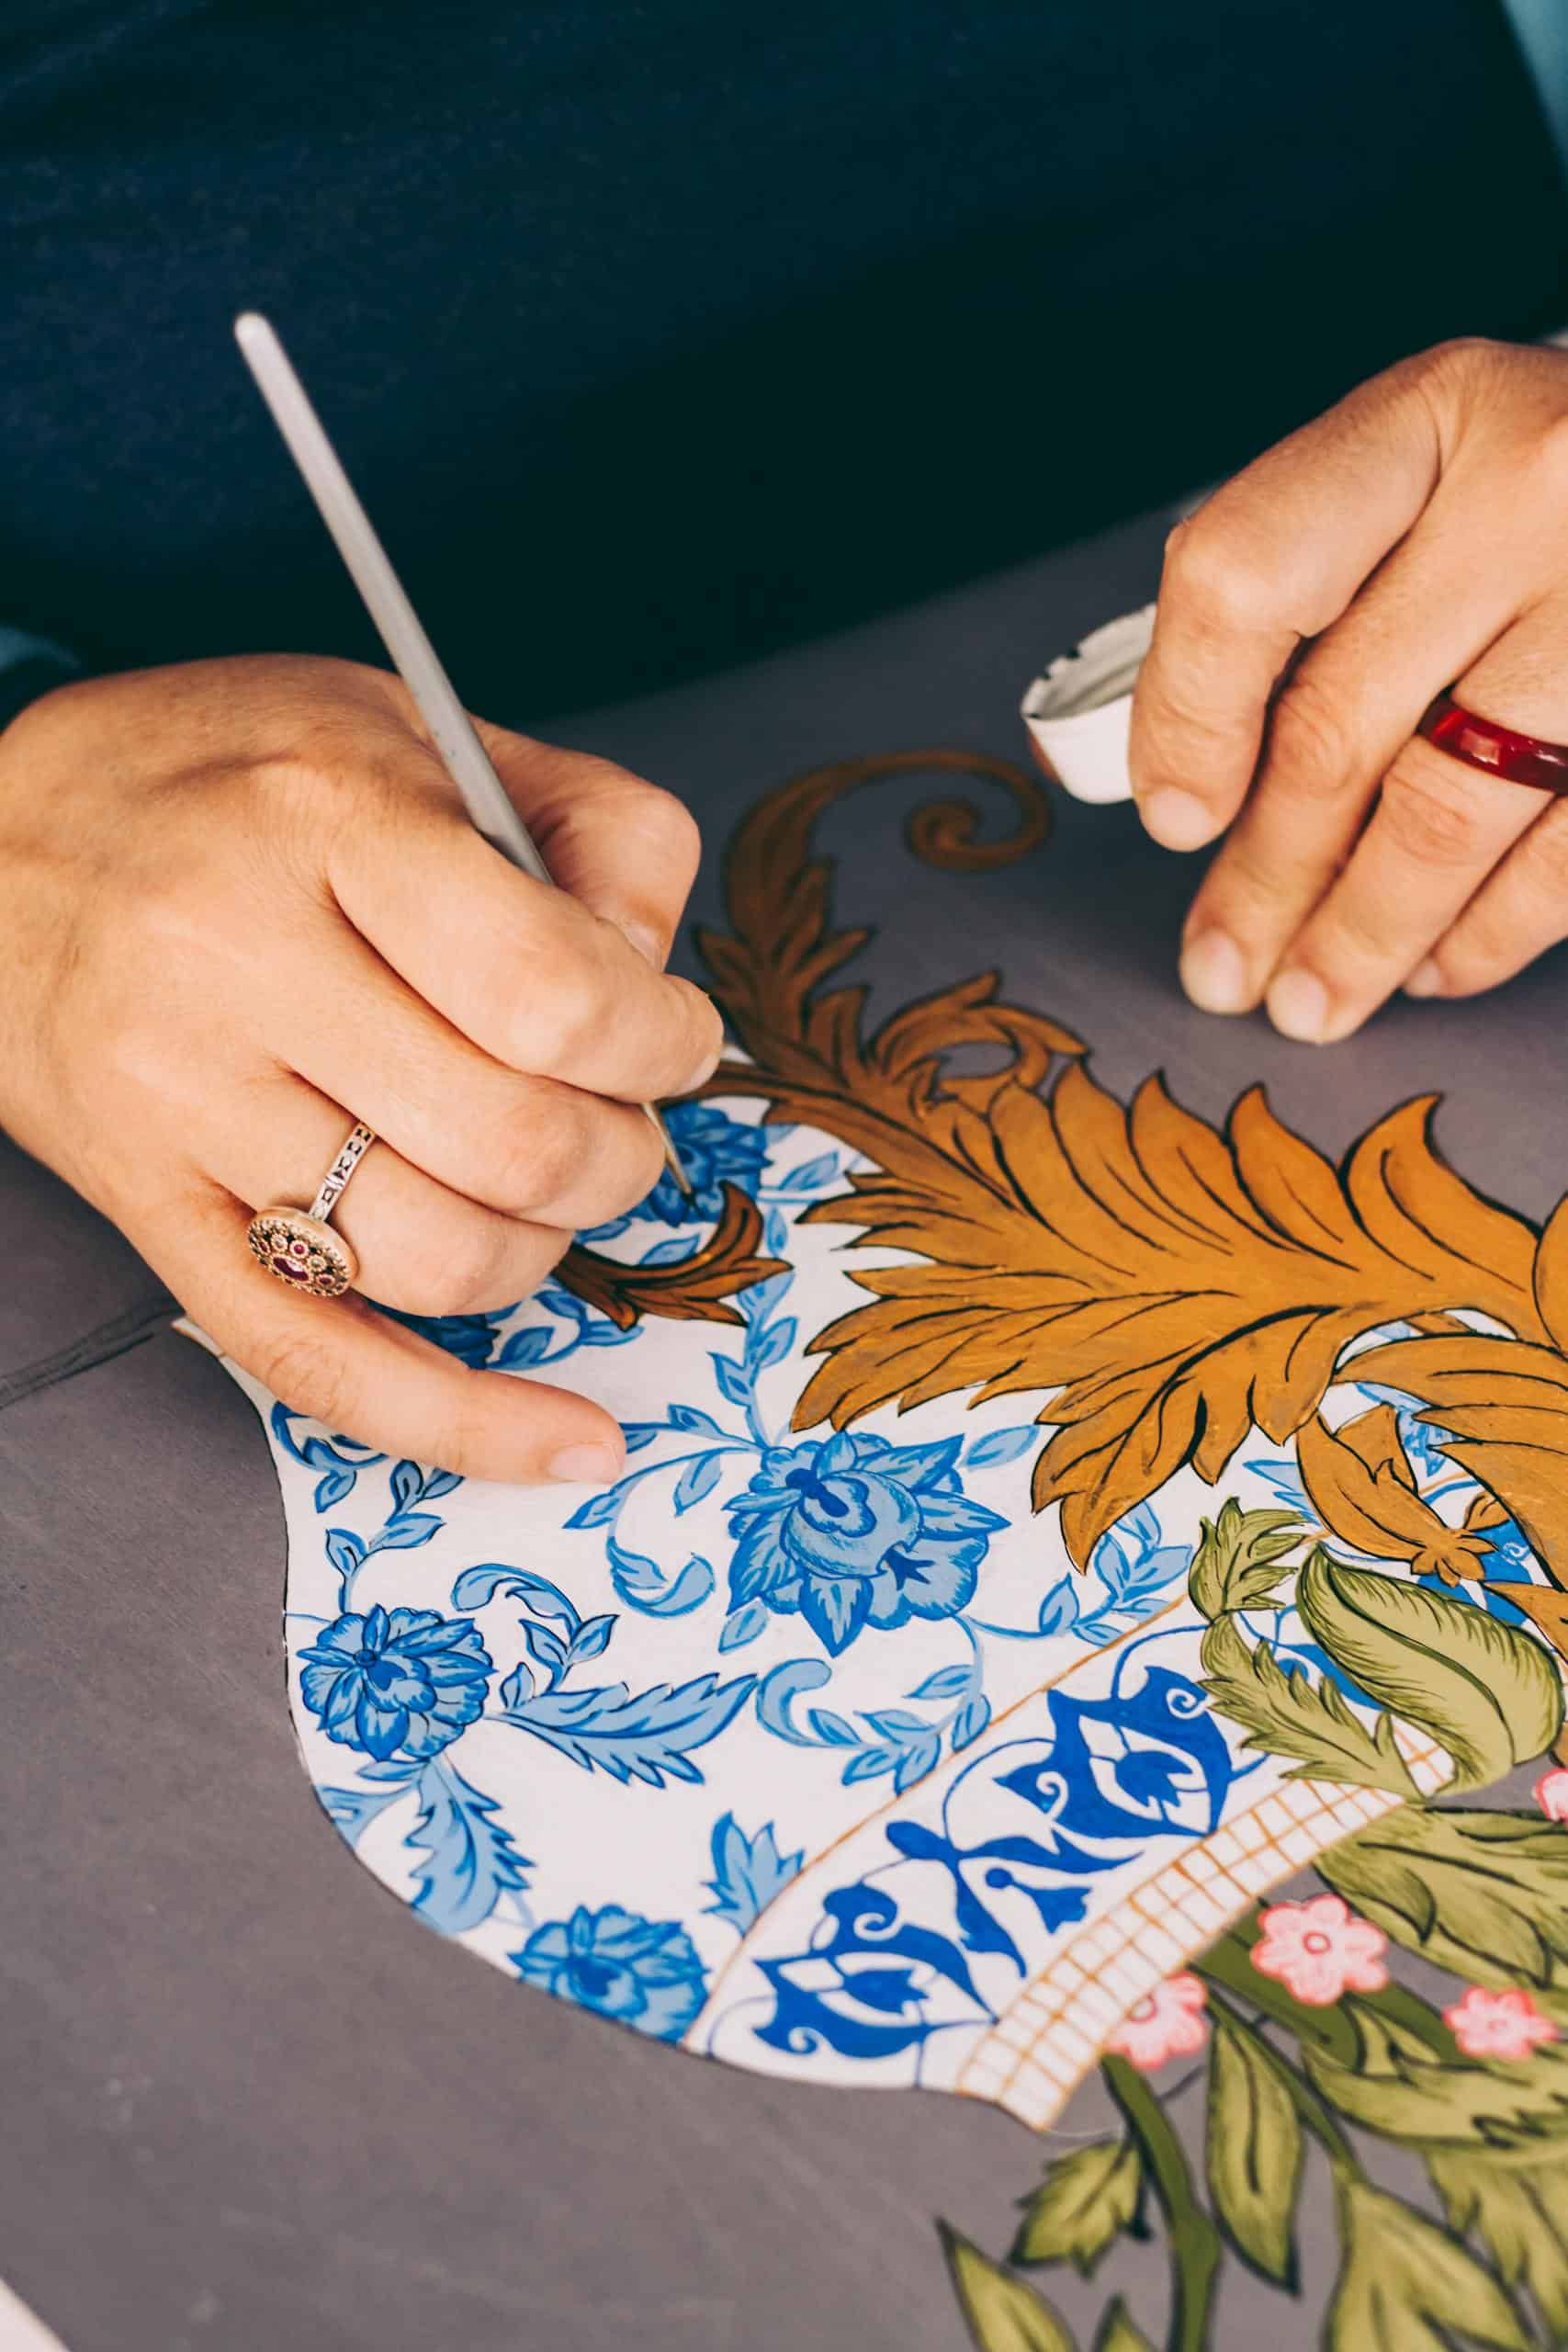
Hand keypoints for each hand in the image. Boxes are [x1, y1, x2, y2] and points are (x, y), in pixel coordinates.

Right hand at [0, 655, 721, 1479]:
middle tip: (616, 1114)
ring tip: (542, 1185)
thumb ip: (597, 832)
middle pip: (513, 1144)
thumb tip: (662, 991)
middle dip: (620, 1152)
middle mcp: (234, 968)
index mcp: (323, 823)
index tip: (671, 1035)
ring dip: (548, 1247)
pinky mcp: (151, 1215)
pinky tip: (568, 1437)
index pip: (551, 993)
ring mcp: (181, 1108)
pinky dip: (465, 1425)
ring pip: (441, 1264)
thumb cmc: (235, 780)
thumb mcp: (426, 733)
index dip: (659, 1039)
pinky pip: (318, 1364)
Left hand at [1129, 338, 1567, 1039]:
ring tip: (1312, 999)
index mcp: (1425, 419)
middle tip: (1225, 965)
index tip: (1176, 818)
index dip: (1187, 719)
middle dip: (1266, 878)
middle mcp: (1532, 490)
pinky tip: (1436, 963)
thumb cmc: (1544, 485)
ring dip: (1363, 935)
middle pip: (1339, 727)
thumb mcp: (1421, 480)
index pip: (1244, 578)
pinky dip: (1488, 932)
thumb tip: (1195, 797)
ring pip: (1448, 814)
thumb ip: (1306, 599)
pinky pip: (1564, 854)